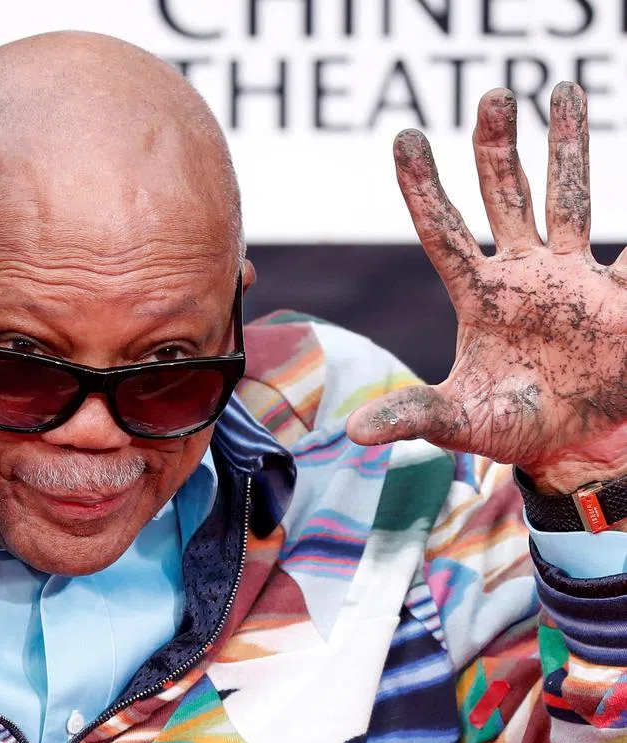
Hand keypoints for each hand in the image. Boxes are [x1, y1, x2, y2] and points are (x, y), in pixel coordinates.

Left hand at [346, 82, 626, 493]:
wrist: (574, 445)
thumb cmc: (511, 426)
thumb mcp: (459, 421)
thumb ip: (412, 416)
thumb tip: (352, 432)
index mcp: (479, 296)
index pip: (443, 231)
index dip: (423, 187)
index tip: (406, 136)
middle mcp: (523, 274)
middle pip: (505, 196)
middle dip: (498, 147)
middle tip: (493, 95)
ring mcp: (573, 278)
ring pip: (568, 198)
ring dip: (568, 145)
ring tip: (565, 86)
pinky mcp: (618, 296)